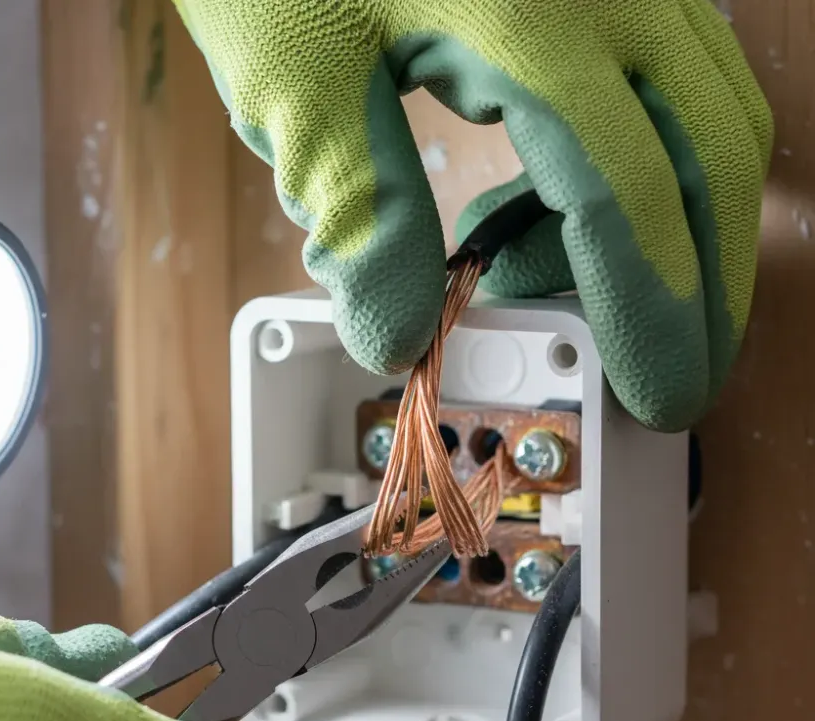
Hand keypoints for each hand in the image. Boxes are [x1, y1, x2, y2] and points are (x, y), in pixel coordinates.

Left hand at [175, 0, 770, 431]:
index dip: (649, 313)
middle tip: (666, 378)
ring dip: (672, 235)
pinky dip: (639, 178)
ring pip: (706, 125)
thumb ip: (356, 215)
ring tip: (559, 290)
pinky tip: (552, 219)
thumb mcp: (297, 90)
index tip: (657, 397)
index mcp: (531, 21)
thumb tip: (399, 340)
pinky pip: (666, 95)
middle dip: (698, 288)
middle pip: (708, 161)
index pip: (627, 194)